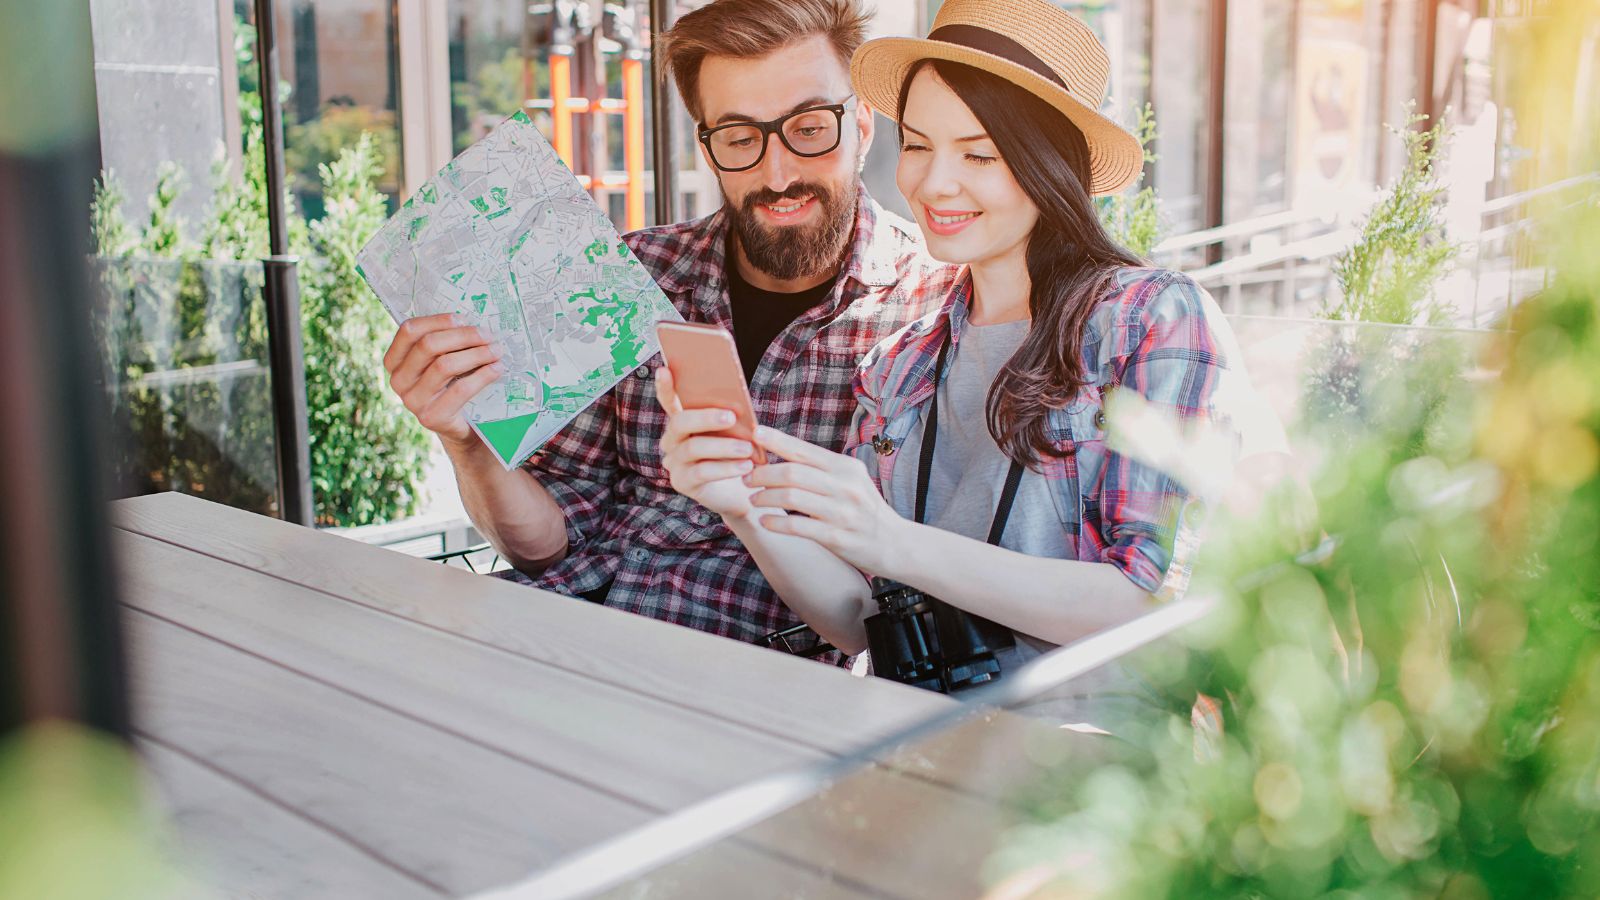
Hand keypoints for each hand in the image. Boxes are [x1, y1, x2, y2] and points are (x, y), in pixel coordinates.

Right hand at [383, 313, 503, 447]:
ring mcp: (412, 401)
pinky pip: (460, 389)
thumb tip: (471, 320)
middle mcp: (398, 380)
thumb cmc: (450, 384)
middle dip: (464, 336)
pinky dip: (483, 375)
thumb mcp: (440, 361)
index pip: (409, 330)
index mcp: (395, 360)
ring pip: (445, 365)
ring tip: (496, 351)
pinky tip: (497, 369)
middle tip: (489, 336)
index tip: (464, 319)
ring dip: (477, 354)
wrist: (458, 425)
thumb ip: (445, 342)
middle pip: (429, 345)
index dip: (438, 321)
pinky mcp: (431, 417)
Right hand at [655, 366, 758, 517]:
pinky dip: (725, 468)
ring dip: (723, 446)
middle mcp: (672, 440)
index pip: (669, 401)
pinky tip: (745, 466)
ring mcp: (674, 462)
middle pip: (680, 423)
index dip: (665, 387)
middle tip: (732, 417)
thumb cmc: (738, 455)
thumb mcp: (736, 434)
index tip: (664, 369)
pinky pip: (701, 472)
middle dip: (706, 417)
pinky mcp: (682, 483)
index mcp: (683, 422)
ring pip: (692, 448)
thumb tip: (737, 407)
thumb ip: (731, 419)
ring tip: (747, 449)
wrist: (742, 492)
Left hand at [745, 426, 906, 574]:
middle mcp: (845, 486)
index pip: (804, 449)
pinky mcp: (836, 537)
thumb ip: (822, 468)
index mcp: (846, 467)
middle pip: (792, 472)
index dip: (776, 440)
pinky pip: (796, 526)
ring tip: (753, 500)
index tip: (754, 433)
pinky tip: (764, 521)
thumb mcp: (850, 481)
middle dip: (762, 474)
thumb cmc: (863, 509)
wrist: (893, 543)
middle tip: (746, 478)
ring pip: (791, 497)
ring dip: (764, 497)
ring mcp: (841, 512)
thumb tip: (784, 452)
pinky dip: (775, 522)